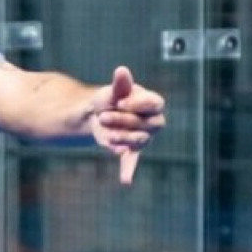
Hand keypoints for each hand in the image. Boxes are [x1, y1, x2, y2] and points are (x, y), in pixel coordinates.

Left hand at [89, 65, 165, 184]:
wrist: (97, 114)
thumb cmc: (110, 98)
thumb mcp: (113, 89)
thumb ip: (120, 84)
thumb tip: (121, 70)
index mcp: (152, 103)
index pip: (155, 104)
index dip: (138, 104)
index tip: (119, 102)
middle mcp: (152, 121)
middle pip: (147, 124)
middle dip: (124, 120)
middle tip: (103, 117)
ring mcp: (143, 136)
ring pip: (139, 140)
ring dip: (122, 137)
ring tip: (107, 135)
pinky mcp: (130, 150)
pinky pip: (133, 160)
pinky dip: (128, 170)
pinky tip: (125, 180)